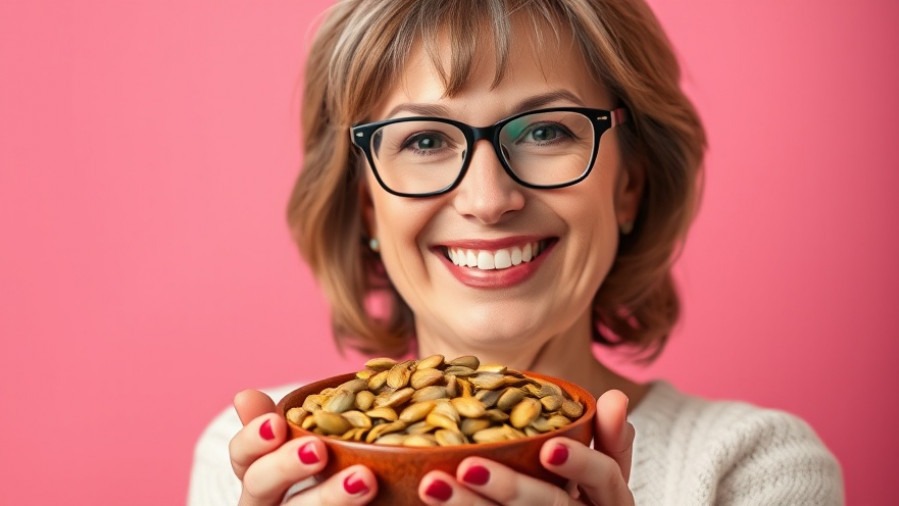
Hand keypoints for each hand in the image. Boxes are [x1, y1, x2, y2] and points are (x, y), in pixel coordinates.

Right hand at [229, 389, 377, 504]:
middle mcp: (268, 503)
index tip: (276, 423)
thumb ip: (283, 421)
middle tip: (318, 450)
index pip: (242, 457)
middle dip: (285, 467)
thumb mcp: (310, 439)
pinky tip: (387, 502)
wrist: (375, 500)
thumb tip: (244, 396)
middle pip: (260, 487)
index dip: (253, 440)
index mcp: (261, 475)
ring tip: (364, 480)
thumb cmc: (333, 465)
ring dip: (329, 498)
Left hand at [416, 389, 634, 504]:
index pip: (606, 478)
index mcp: (609, 499)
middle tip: (468, 467)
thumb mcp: (599, 473)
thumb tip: (615, 397)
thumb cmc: (578, 500)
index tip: (550, 449)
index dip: (582, 463)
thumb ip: (607, 438)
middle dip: (511, 489)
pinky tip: (425, 503)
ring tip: (430, 486)